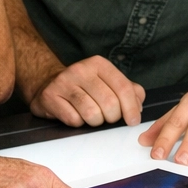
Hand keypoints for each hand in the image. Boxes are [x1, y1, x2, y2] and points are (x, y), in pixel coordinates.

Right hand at [29, 56, 145, 127]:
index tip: (133, 121)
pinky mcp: (50, 96)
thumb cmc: (84, 86)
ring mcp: (63, 82)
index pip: (123, 88)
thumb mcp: (107, 82)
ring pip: (92, 114)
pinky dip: (78, 123)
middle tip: (108, 118)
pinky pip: (74, 120)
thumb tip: (137, 106)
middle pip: (109, 103)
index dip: (131, 108)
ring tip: (92, 116)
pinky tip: (75, 114)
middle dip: (112, 117)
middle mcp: (81, 69)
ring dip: (95, 122)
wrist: (49, 83)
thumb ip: (128, 90)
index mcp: (99, 64)